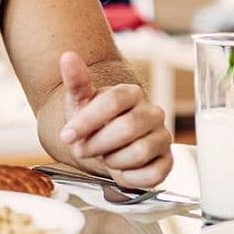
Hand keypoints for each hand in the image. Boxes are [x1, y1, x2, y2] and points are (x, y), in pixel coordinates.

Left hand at [57, 52, 172, 187]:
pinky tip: (122, 170)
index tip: (67, 135)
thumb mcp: (80, 102)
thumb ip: (76, 80)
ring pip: (140, 152)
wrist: (106, 146)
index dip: (87, 121)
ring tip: (106, 156)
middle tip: (83, 149)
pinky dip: (131, 177)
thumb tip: (67, 56)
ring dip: (113, 160)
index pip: (112, 102)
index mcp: (132, 94)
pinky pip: (153, 174)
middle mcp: (152, 113)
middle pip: (127, 129)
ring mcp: (162, 137)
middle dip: (98, 144)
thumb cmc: (95, 123)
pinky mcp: (167, 161)